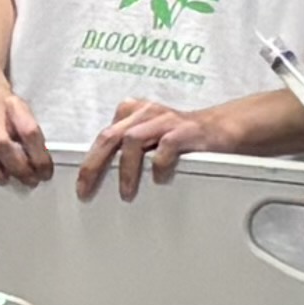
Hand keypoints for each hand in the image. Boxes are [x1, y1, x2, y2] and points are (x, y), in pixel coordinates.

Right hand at [0, 73, 52, 184]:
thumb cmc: (0, 103)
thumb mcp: (21, 112)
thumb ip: (28, 136)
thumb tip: (40, 164)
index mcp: (13, 106)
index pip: (29, 131)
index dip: (39, 155)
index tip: (44, 172)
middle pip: (2, 140)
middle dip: (17, 165)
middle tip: (27, 178)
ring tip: (2, 176)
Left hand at [76, 99, 252, 197]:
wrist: (222, 128)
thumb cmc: (183, 138)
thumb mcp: (150, 138)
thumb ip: (128, 148)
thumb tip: (100, 174)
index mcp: (134, 113)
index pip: (104, 135)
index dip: (88, 159)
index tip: (81, 184)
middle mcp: (147, 113)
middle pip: (111, 136)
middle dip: (94, 164)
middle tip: (87, 188)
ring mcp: (167, 120)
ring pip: (133, 139)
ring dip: (126, 168)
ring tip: (126, 191)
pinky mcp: (187, 131)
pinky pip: (167, 145)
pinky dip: (159, 163)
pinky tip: (159, 177)